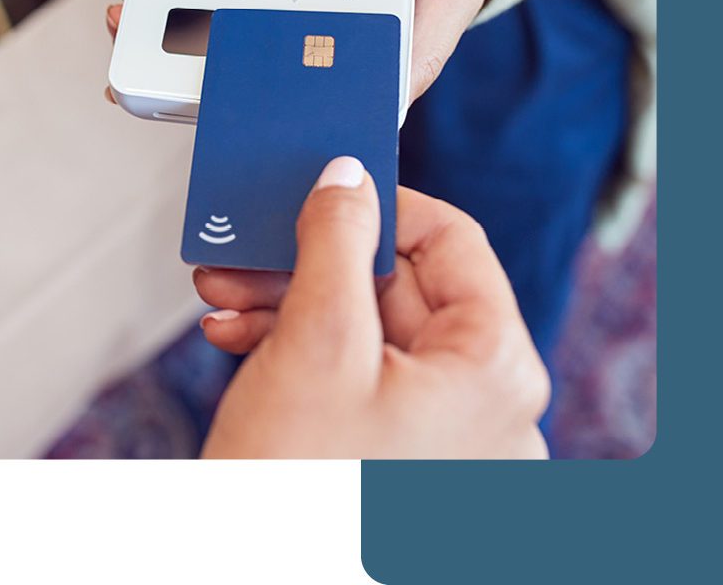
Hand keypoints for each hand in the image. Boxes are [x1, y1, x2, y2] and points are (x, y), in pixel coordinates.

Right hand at [194, 158, 548, 459]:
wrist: (232, 582)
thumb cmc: (297, 492)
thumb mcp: (317, 339)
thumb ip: (337, 240)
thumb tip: (349, 178)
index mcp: (495, 372)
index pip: (453, 241)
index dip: (383, 203)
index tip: (327, 189)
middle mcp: (485, 411)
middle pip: (401, 289)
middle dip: (312, 260)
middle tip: (253, 242)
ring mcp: (444, 445)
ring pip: (370, 333)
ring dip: (292, 302)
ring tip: (226, 292)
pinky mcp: (398, 466)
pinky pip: (358, 381)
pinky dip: (299, 352)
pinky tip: (239, 337)